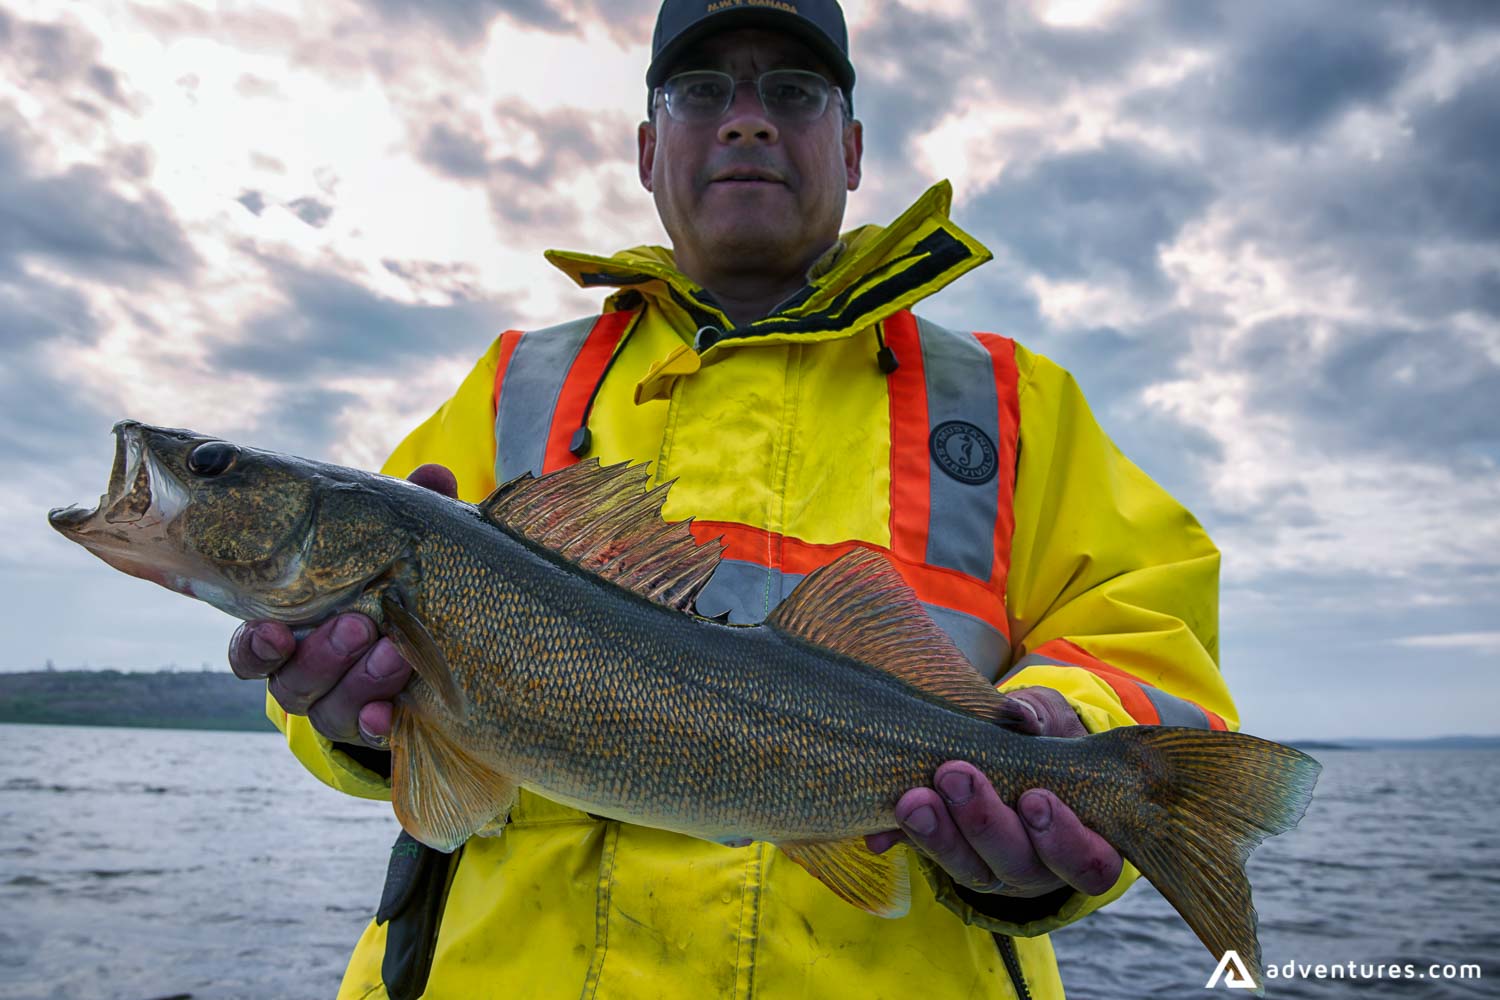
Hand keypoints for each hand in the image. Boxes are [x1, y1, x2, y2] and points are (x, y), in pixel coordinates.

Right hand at [227, 464, 457, 748]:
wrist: (446, 650)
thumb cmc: (402, 585)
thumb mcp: (406, 549)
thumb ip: (411, 514)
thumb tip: (435, 475)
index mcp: (296, 630)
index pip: (252, 648)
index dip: (255, 645)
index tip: (275, 631)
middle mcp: (309, 675)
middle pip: (290, 681)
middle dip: (322, 655)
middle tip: (358, 624)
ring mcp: (344, 706)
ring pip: (327, 710)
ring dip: (358, 682)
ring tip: (394, 653)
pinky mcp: (379, 728)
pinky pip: (368, 737)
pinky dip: (377, 725)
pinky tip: (391, 716)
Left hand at [865, 687, 1122, 898]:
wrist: (1002, 752)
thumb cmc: (1040, 739)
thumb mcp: (1048, 723)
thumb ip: (1039, 719)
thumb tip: (1022, 716)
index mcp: (1082, 843)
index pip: (1088, 862)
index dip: (1062, 837)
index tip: (1034, 797)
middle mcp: (1038, 868)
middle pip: (1017, 864)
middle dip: (983, 821)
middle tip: (954, 775)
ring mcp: (990, 869)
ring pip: (969, 869)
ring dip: (938, 834)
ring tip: (913, 799)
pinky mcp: (947, 857)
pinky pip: (925, 858)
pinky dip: (900, 841)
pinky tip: (879, 832)